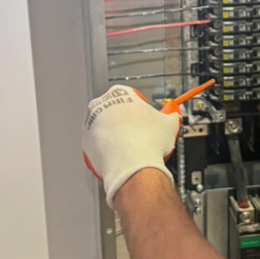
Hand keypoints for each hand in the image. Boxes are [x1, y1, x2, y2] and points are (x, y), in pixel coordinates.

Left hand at [82, 86, 180, 206]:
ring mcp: (91, 123)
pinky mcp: (86, 142)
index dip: (141, 108)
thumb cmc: (148, 141)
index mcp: (120, 93)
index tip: (146, 117)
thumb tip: (173, 116)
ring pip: (105, 127)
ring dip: (115, 135)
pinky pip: (98, 144)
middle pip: (115, 110)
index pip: (131, 96)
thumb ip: (171, 116)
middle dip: (126, 121)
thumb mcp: (170, 123)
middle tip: (140, 133)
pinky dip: (107, 149)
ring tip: (131, 146)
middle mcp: (101, 105)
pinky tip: (121, 155)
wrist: (133, 165)